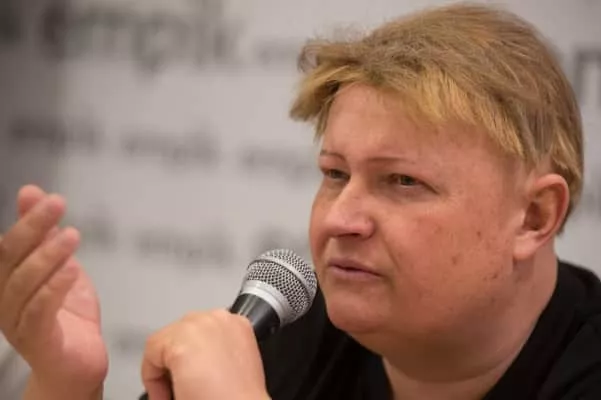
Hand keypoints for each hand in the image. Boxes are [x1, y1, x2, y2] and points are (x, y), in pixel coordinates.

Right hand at [0, 185, 107, 398]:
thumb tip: (30, 192)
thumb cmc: (67, 315)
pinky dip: (54, 288)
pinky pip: (39, 312)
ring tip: (72, 235)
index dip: (27, 219)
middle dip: (34, 227)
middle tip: (57, 204)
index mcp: (8, 280)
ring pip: (25, 283)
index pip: (10, 244)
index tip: (48, 197)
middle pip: (11, 258)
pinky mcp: (35, 341)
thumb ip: (45, 234)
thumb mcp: (60, 265)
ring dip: (48, 255)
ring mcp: (16, 322)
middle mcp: (5, 300)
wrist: (77, 363)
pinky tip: (72, 269)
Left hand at [142, 309, 268, 399]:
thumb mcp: (233, 364)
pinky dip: (152, 376)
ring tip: (176, 392)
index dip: (192, 359)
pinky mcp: (180, 339)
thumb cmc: (236, 397)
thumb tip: (195, 361)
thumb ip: (217, 353)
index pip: (202, 332)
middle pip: (182, 331)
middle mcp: (220, 319)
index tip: (194, 379)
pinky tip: (168, 394)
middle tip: (181, 387)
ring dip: (165, 367)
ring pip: (165, 340)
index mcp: (237, 325)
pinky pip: (151, 352)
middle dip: (176, 360)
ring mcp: (200, 325)